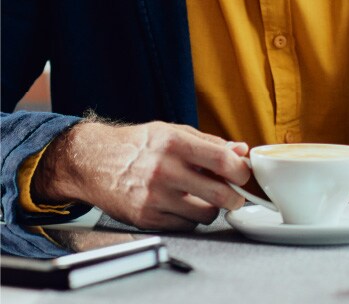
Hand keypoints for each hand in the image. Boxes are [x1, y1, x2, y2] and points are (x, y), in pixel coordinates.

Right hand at [31, 120, 250, 229]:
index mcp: (175, 144)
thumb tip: (240, 150)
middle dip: (234, 198)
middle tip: (234, 196)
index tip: (243, 174)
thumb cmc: (137, 145)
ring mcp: (155, 197)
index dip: (240, 170)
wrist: (95, 162)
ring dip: (211, 209)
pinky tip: (181, 205)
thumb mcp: (173, 132)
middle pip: (218, 194)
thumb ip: (209, 142)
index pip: (222, 160)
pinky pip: (184, 226)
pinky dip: (189, 218)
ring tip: (203, 197)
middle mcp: (165, 171)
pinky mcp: (146, 219)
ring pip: (204, 215)